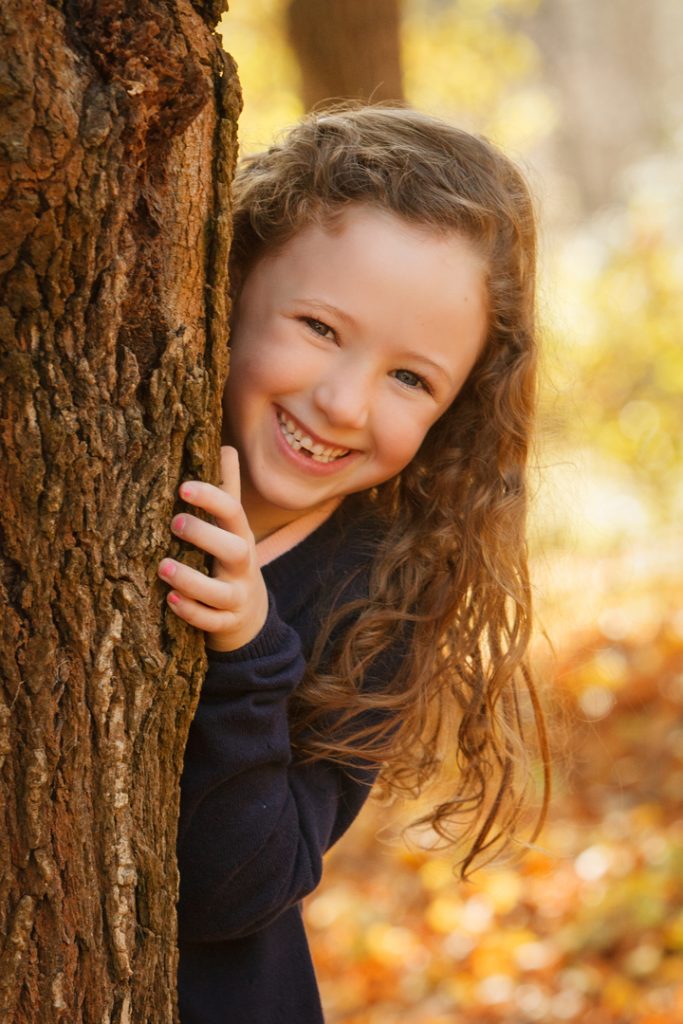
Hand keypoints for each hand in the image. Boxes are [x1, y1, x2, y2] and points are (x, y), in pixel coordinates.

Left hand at [158, 446, 268, 651]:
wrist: (250, 616)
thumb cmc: (230, 560)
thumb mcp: (232, 527)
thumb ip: (227, 490)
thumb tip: (226, 446)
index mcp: (240, 536)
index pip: (233, 512)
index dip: (211, 498)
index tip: (182, 487)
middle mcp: (243, 565)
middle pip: (235, 549)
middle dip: (205, 535)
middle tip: (174, 522)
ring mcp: (237, 596)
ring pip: (221, 592)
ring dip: (192, 580)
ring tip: (162, 567)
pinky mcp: (228, 623)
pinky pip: (213, 622)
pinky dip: (192, 613)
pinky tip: (170, 601)